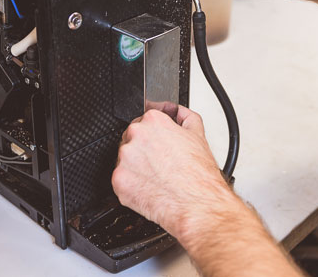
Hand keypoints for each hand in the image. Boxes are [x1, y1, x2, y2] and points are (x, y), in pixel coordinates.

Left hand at [112, 106, 234, 240]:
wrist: (197, 205)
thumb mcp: (199, 134)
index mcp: (153, 121)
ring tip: (158, 178)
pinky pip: (121, 180)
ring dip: (137, 167)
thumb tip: (178, 112)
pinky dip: (132, 185)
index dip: (155, 135)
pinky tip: (150, 188)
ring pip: (126, 160)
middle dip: (144, 150)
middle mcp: (135, 136)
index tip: (160, 144)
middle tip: (161, 164)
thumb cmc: (199, 176)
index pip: (145, 120)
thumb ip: (185, 116)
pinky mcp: (118, 180)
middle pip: (132, 139)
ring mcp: (125, 158)